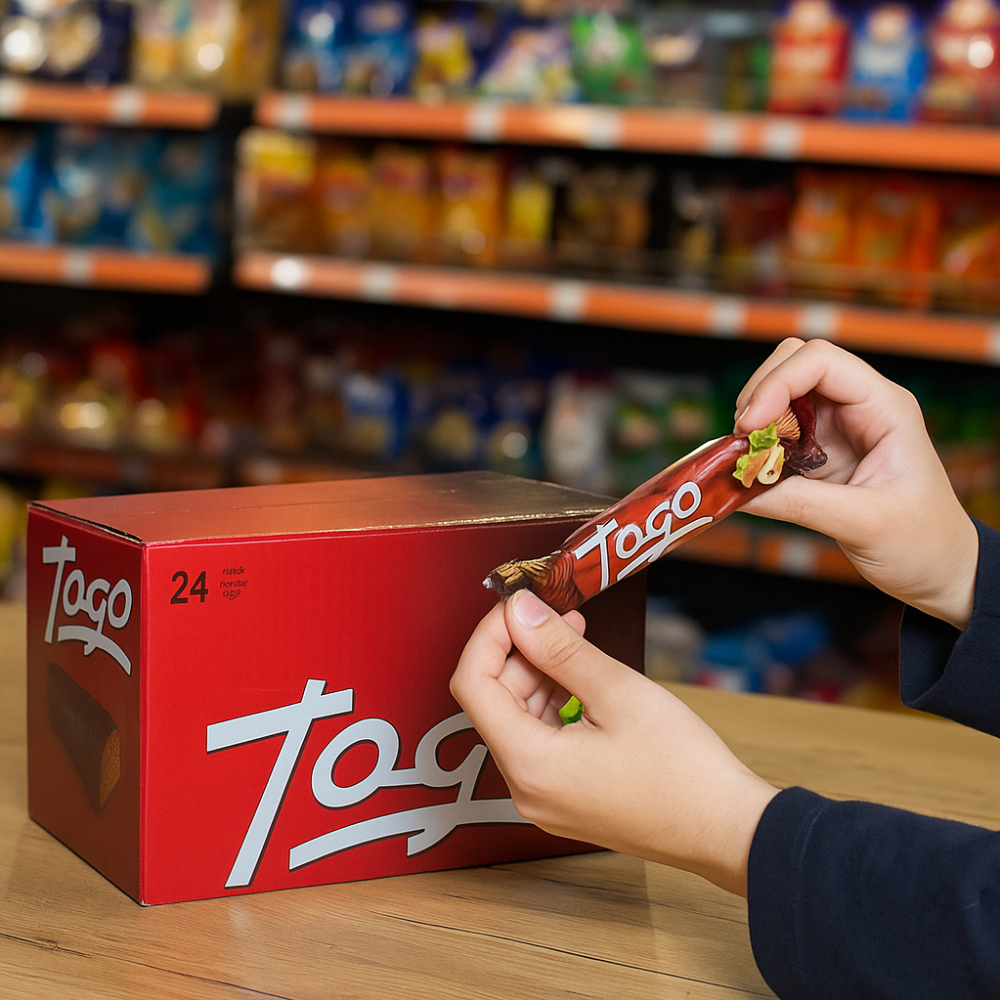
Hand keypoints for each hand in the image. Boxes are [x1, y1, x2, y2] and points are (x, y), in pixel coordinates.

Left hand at [450, 589, 777, 896]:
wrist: (727, 829)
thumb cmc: (682, 768)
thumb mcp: (617, 691)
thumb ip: (559, 648)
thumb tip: (520, 612)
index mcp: (528, 764)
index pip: (472, 684)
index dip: (489, 635)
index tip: (517, 606)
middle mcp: (525, 788)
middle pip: (495, 701)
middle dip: (521, 651)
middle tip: (560, 615)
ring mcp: (545, 798)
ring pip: (519, 719)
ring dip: (541, 674)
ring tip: (579, 642)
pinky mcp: (566, 798)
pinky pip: (542, 740)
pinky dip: (556, 703)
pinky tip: (586, 680)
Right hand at [734, 338, 977, 628]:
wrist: (938, 568)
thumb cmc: (922, 542)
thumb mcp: (864, 524)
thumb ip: (800, 503)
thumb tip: (739, 490)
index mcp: (884, 408)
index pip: (821, 362)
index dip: (777, 383)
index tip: (749, 425)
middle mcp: (859, 406)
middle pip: (795, 364)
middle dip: (760, 394)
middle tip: (742, 441)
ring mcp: (837, 427)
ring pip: (780, 394)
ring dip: (755, 421)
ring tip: (746, 460)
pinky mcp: (818, 451)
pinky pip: (776, 431)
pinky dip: (756, 446)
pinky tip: (754, 473)